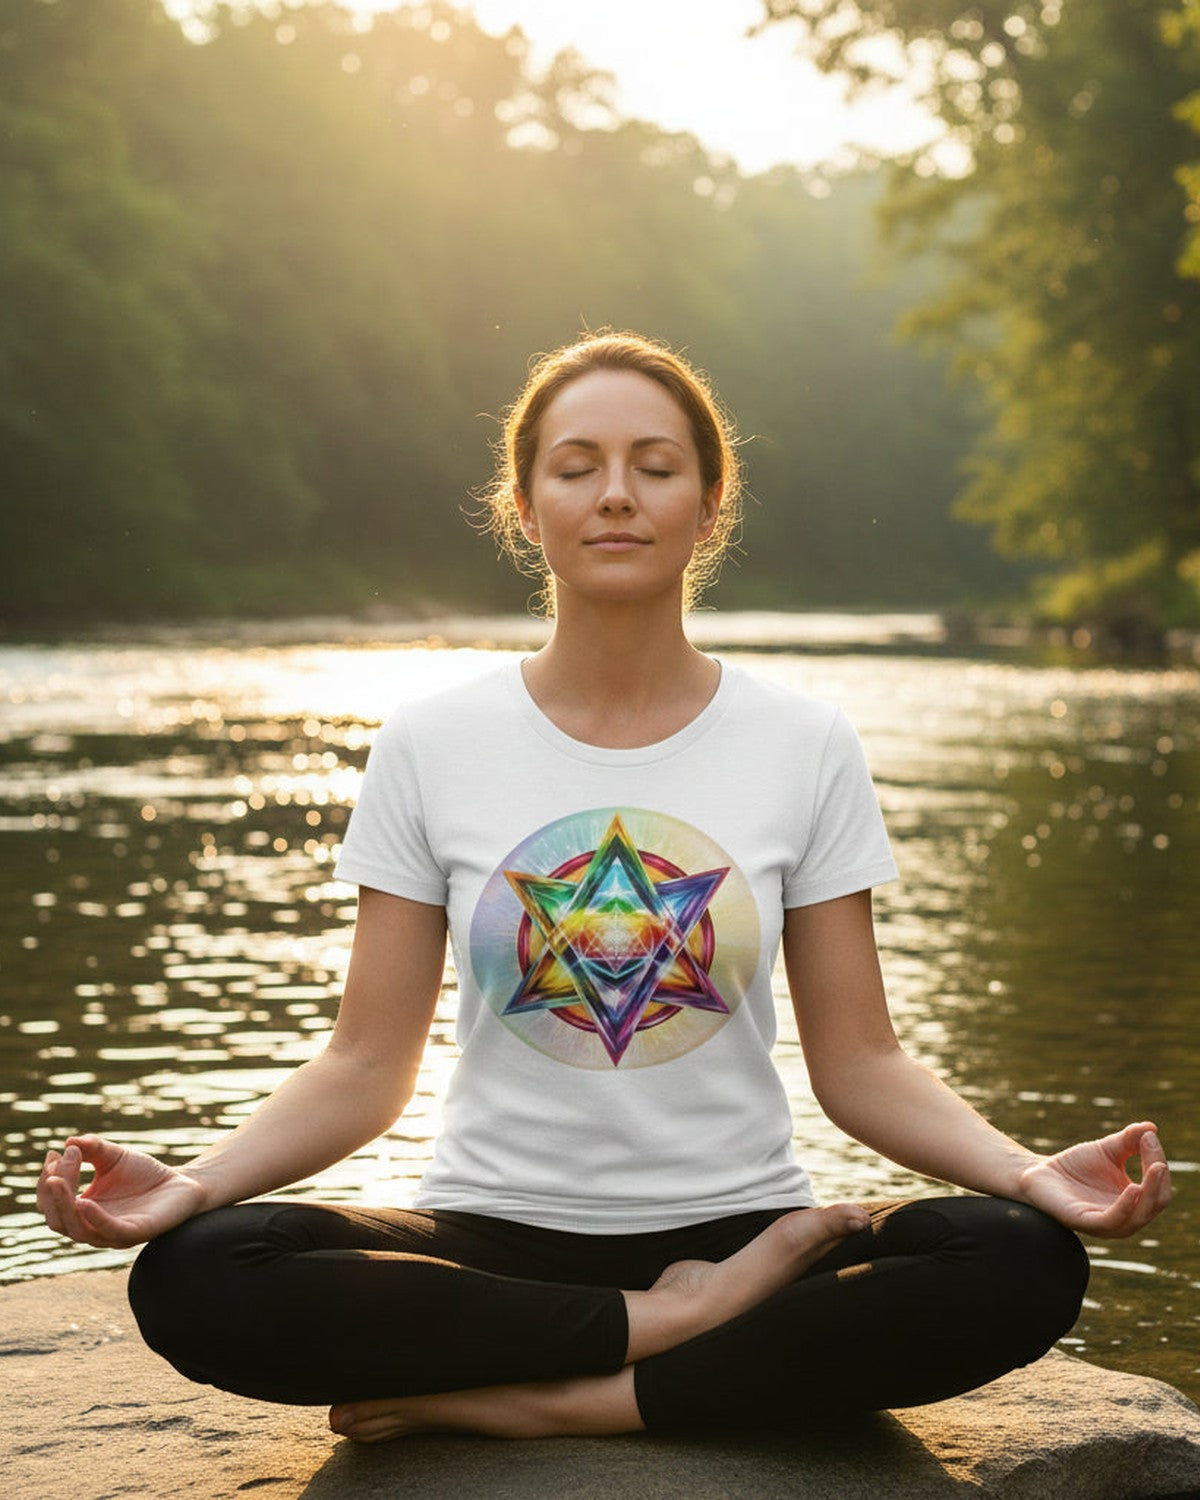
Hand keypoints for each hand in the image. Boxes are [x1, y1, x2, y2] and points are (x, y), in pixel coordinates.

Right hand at [37, 1135, 208, 1248]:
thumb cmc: (144, 1174)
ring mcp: (112, 1234)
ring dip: (63, 1206)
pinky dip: (94, 1219)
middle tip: (56, 1166)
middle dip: (51, 1194)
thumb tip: (70, 1141)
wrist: (182, 1183)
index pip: (51, 1204)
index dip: (46, 1182)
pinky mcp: (135, 1233)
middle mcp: (92, 1227)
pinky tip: (84, 1202)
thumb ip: (92, 1148)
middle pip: (58, 1220)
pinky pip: (109, 1232)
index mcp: (82, 1211)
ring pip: (77, 1230)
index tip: (53, 1153)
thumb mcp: (113, 1157)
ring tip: (58, 1181)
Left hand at [1017, 1122, 1171, 1237]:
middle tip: (1159, 1160)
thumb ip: (1129, 1140)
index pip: (1158, 1187)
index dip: (1158, 1161)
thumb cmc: (1075, 1165)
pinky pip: (1112, 1220)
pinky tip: (1133, 1188)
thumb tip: (1152, 1128)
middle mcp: (1126, 1217)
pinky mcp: (1086, 1223)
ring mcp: (1106, 1223)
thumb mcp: (1107, 1150)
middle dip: (1160, 1182)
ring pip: (1139, 1217)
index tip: (1149, 1136)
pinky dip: (1126, 1206)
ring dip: (1151, 1193)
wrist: (1039, 1172)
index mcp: (1134, 1202)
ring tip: (1155, 1168)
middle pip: (1155, 1204)